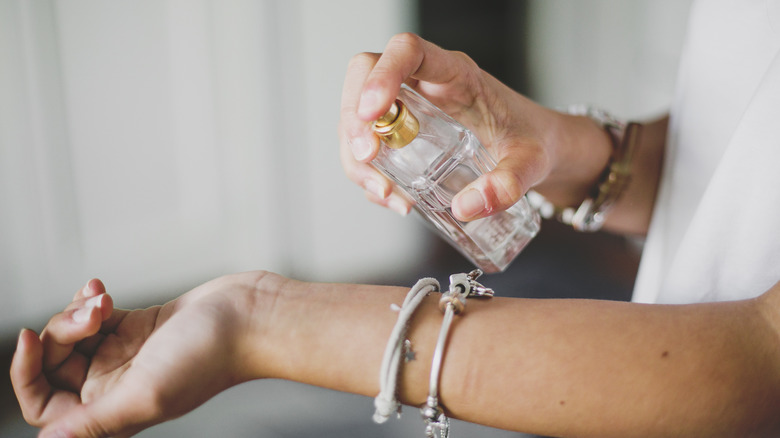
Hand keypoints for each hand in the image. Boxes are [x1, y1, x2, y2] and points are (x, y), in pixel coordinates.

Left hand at [10, 272, 269, 437]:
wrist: (250, 316)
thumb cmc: (212, 356)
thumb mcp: (145, 393)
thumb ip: (95, 421)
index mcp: (113, 410)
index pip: (46, 406)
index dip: (27, 374)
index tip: (28, 339)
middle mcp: (115, 385)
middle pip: (56, 362)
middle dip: (64, 331)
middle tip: (93, 315)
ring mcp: (126, 354)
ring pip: (74, 334)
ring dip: (80, 311)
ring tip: (106, 300)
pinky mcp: (138, 326)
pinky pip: (94, 314)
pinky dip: (92, 300)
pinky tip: (104, 290)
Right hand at [338, 33, 569, 220]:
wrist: (537, 149)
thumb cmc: (531, 140)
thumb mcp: (531, 162)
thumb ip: (509, 183)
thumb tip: (467, 207)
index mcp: (455, 74)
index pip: (408, 51)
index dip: (381, 75)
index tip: (373, 113)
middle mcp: (425, 85)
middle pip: (365, 75)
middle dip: (354, 118)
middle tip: (367, 158)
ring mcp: (408, 108)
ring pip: (358, 114)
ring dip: (356, 155)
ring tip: (385, 193)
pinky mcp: (402, 134)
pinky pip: (369, 145)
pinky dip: (368, 174)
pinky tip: (392, 198)